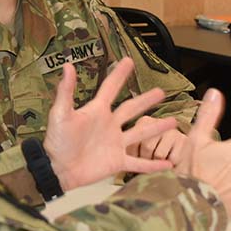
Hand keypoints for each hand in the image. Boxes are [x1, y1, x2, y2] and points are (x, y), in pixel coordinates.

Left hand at [44, 58, 177, 190]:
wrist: (57, 170)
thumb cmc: (57, 141)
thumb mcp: (61, 114)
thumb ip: (66, 91)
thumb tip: (67, 65)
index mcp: (97, 111)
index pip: (110, 88)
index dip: (119, 74)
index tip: (128, 61)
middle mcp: (109, 125)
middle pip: (131, 109)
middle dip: (146, 100)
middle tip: (161, 91)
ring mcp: (115, 144)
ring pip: (141, 134)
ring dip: (157, 128)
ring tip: (173, 122)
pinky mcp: (117, 162)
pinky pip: (139, 163)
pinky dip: (153, 165)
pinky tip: (169, 165)